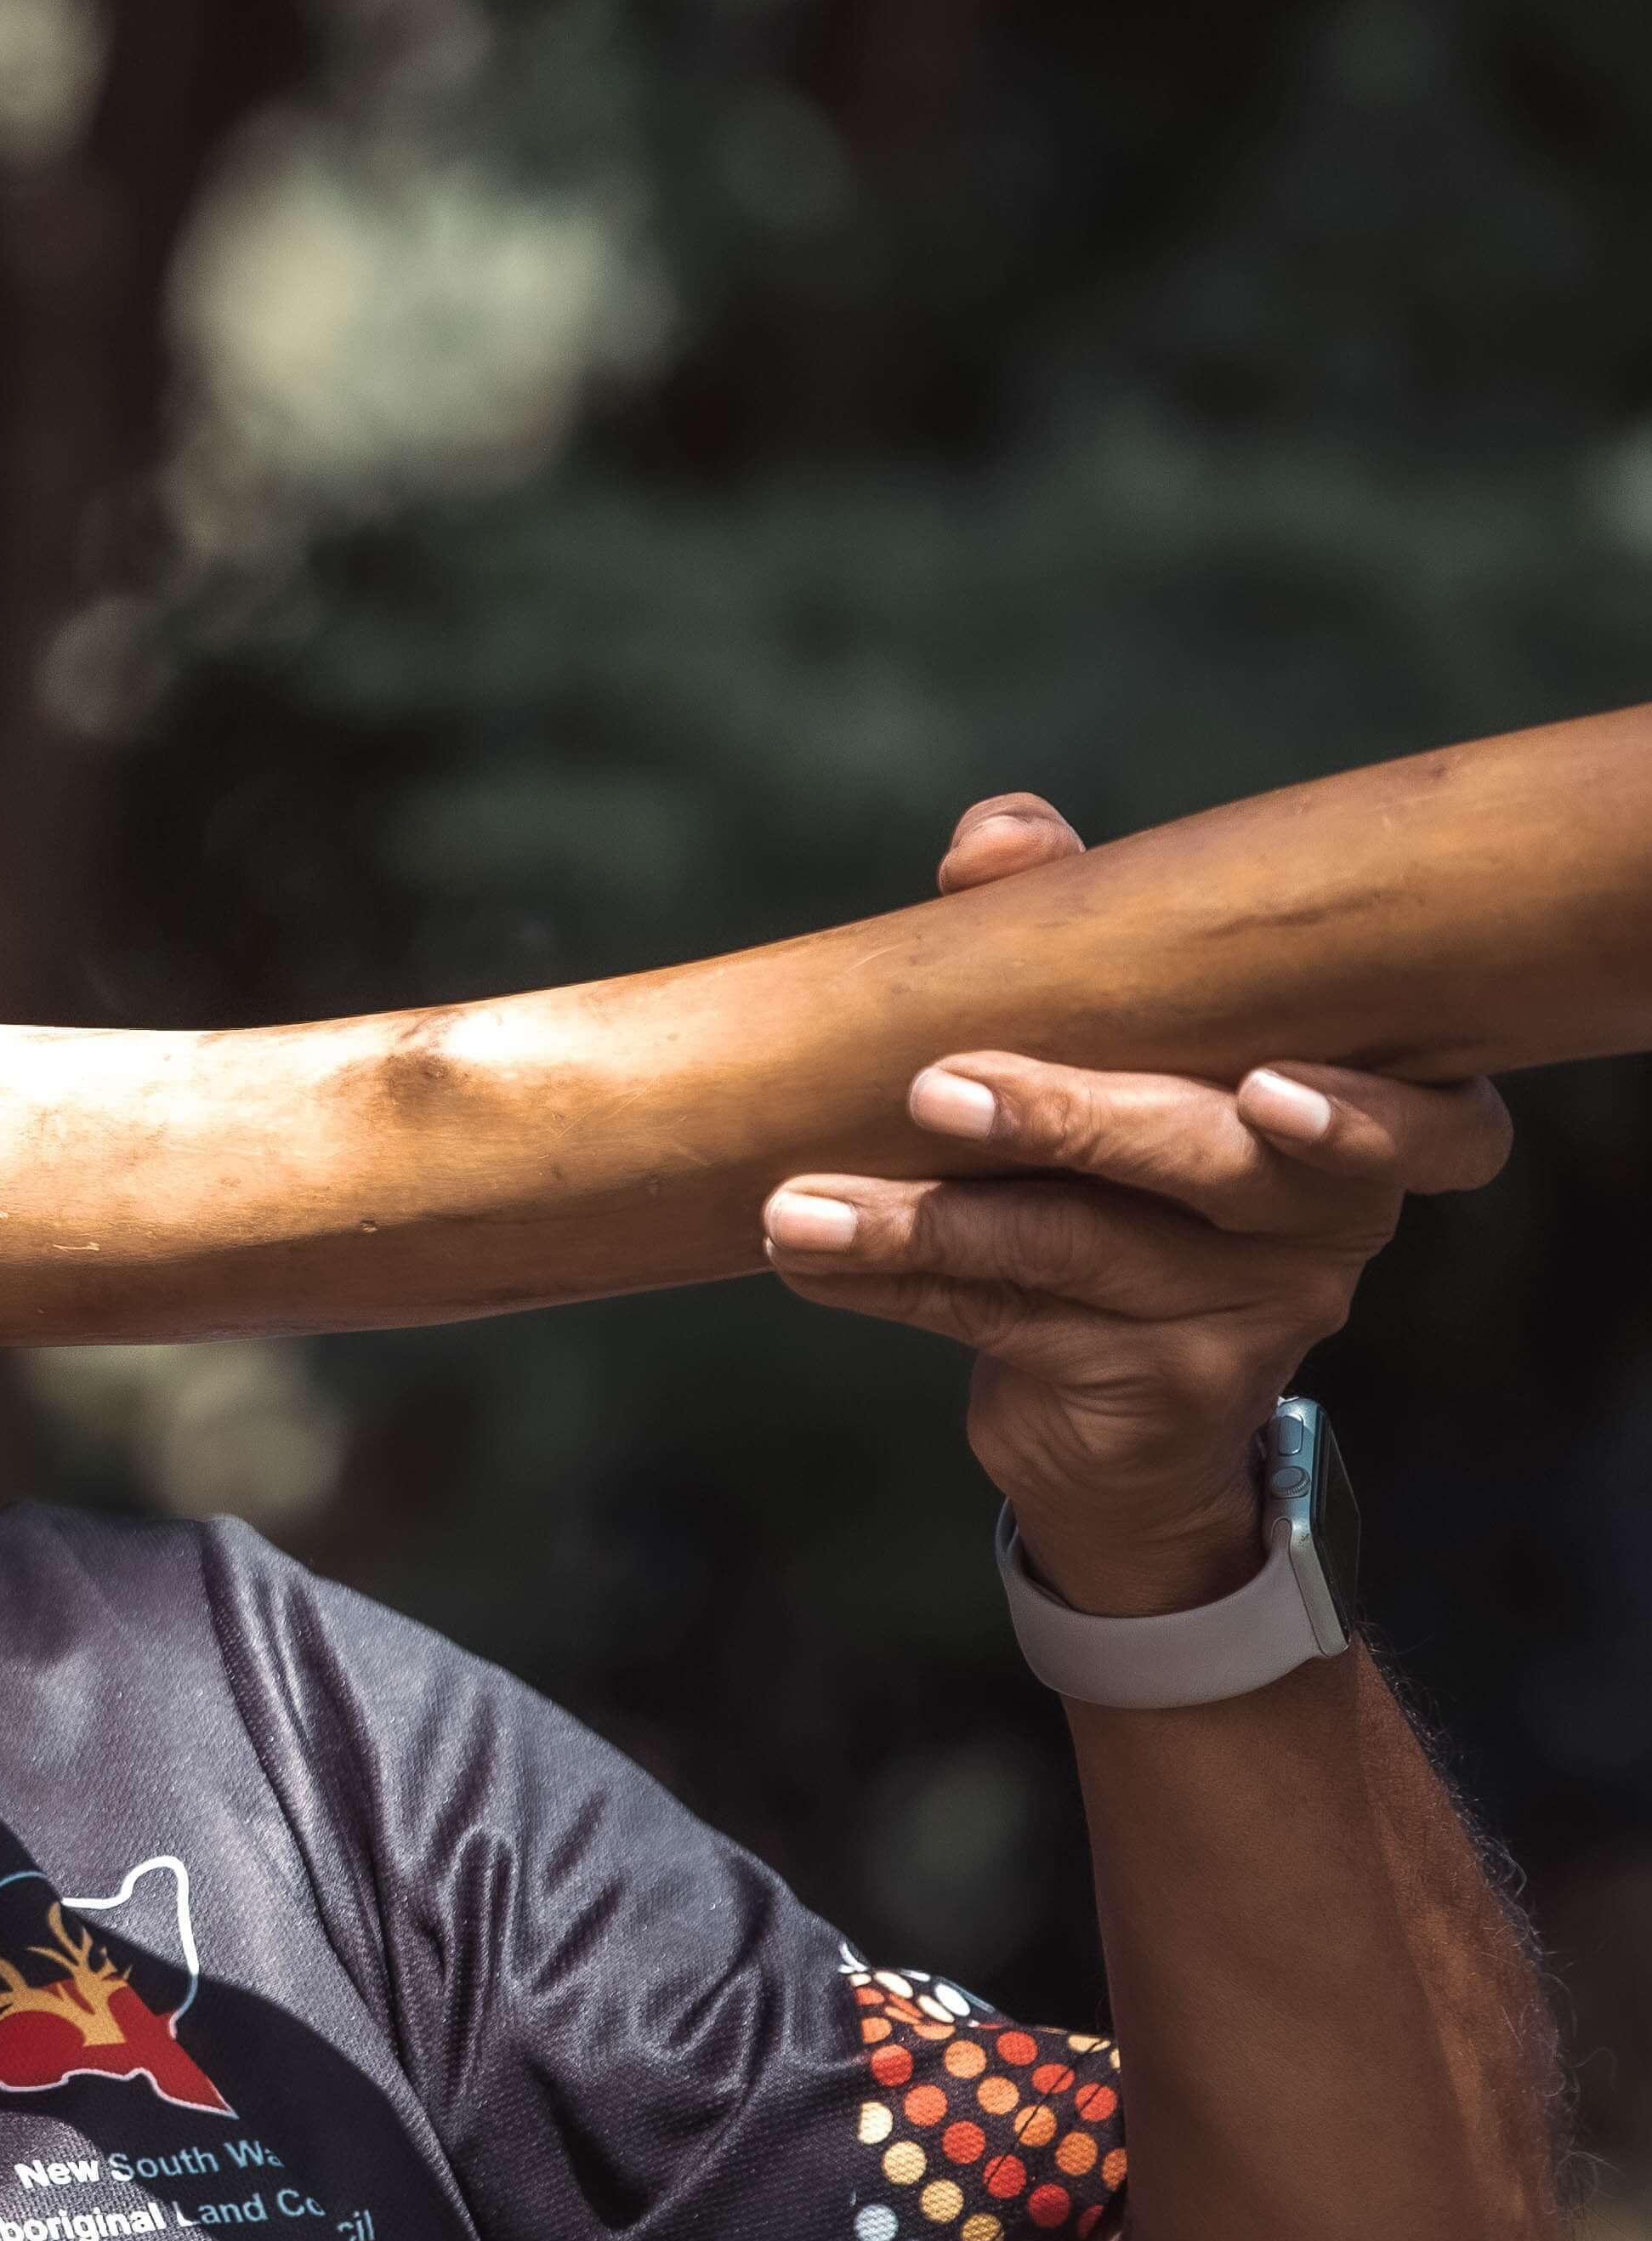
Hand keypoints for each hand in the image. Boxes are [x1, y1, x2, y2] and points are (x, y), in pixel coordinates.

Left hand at [758, 794, 1512, 1612]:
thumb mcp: (1110, 1040)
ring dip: (925, 1223)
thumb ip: (1076, 927)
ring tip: (799, 1208)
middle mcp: (1333, 1225)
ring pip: (1082, 1251)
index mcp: (1363, 1124)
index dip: (1373, 1117)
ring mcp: (1257, 1319)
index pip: (1440, 1127)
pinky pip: (1013, 1323)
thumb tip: (998, 838)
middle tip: (936, 1088)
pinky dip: (897, 1284)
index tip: (1265, 1090)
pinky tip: (805, 1259)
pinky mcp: (1162, 1394)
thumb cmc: (1116, 1164)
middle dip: (1072, 1118)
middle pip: (1217, 1165)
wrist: (1105, 1402)